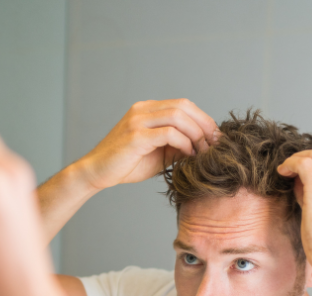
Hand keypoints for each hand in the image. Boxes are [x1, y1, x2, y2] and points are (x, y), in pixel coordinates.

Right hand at [76, 99, 218, 190]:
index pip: (182, 105)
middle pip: (184, 106)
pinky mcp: (135, 136)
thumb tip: (201, 146)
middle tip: (215, 143)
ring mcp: (138, 121)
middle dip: (204, 124)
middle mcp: (142, 110)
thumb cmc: (124, 165)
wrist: (96, 173)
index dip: (203, 119)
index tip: (214, 138)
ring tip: (204, 151)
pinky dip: (183, 143)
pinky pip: (168, 133)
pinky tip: (188, 155)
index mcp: (147, 109)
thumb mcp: (157, 154)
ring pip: (178, 116)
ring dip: (196, 133)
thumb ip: (176, 145)